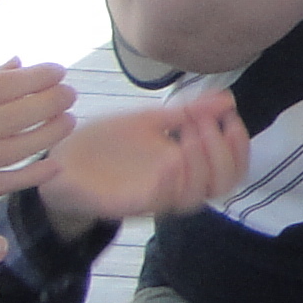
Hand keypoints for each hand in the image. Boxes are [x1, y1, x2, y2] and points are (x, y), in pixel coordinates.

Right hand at [0, 63, 74, 214]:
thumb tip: (18, 64)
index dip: (33, 78)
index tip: (58, 70)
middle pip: (9, 117)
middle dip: (47, 102)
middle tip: (71, 93)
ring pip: (12, 150)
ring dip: (47, 134)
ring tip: (69, 121)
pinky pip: (2, 184)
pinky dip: (31, 174)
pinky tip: (53, 163)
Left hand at [42, 87, 250, 222]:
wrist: (63, 162)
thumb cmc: (108, 145)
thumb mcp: (150, 120)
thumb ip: (187, 113)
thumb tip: (227, 98)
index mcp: (185, 166)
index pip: (231, 168)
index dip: (240, 146)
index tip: (231, 117)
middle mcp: (177, 184)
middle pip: (222, 185)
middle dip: (222, 153)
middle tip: (203, 123)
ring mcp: (157, 196)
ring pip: (197, 196)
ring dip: (201, 164)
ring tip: (188, 134)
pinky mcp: (133, 204)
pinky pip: (161, 201)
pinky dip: (172, 180)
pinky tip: (170, 156)